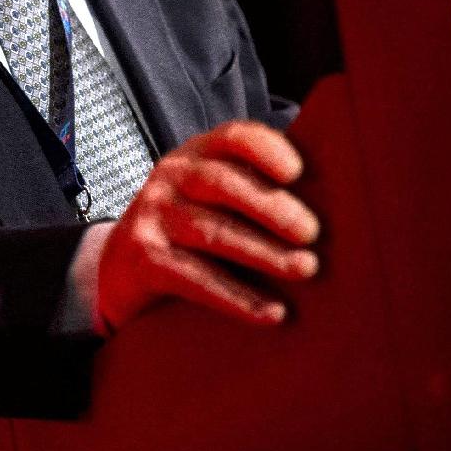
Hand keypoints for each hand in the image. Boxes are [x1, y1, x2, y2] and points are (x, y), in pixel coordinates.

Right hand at [95, 120, 320, 331]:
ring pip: (213, 233)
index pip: (233, 138)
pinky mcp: (144, 260)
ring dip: (264, 253)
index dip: (266, 149)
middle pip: (224, 184)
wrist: (117, 267)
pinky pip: (195, 278)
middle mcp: (171, 177)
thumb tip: (332, 203)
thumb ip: (252, 187)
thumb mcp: (209, 195)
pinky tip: (271, 313)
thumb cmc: (187, 228)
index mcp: (196, 154)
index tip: (298, 172)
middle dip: (273, 208)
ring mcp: (153, 217)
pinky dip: (236, 298)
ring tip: (306, 269)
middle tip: (313, 234)